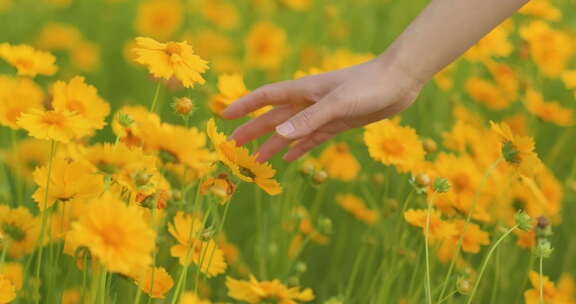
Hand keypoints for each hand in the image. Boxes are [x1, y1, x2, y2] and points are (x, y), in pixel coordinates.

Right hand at [220, 55, 423, 161]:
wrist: (399, 82)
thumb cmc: (368, 85)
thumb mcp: (337, 104)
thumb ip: (309, 120)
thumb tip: (279, 136)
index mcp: (304, 91)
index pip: (265, 97)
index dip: (244, 106)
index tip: (224, 115)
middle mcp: (309, 102)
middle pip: (273, 118)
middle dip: (252, 131)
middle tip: (233, 146)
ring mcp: (322, 114)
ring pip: (290, 131)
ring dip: (273, 144)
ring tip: (257, 160)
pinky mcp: (337, 124)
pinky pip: (311, 138)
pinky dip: (298, 148)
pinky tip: (289, 157)